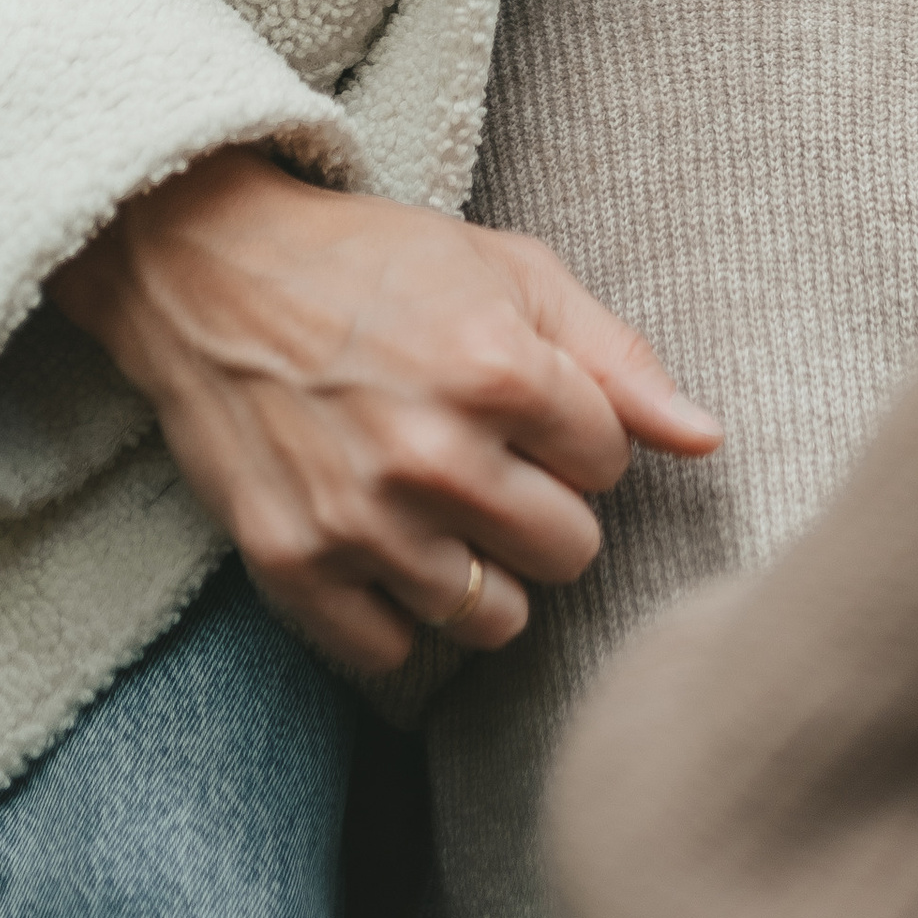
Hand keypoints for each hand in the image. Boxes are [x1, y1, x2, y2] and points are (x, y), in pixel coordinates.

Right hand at [51, 148, 721, 682]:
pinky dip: (398, 615)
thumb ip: (618, 357)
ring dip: (485, 571)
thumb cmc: (376, 263)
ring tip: (446, 508)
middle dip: (548, 509)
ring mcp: (358, 521)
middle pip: (569, 553)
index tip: (532, 405)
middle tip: (495, 461)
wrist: (209, 271)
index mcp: (497, 371)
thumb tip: (708, 440)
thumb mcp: (510, 271)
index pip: (612, 463)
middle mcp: (431, 456)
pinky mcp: (291, 566)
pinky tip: (386, 548)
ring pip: (494, 620)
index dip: (580, 432)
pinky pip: (392, 655)